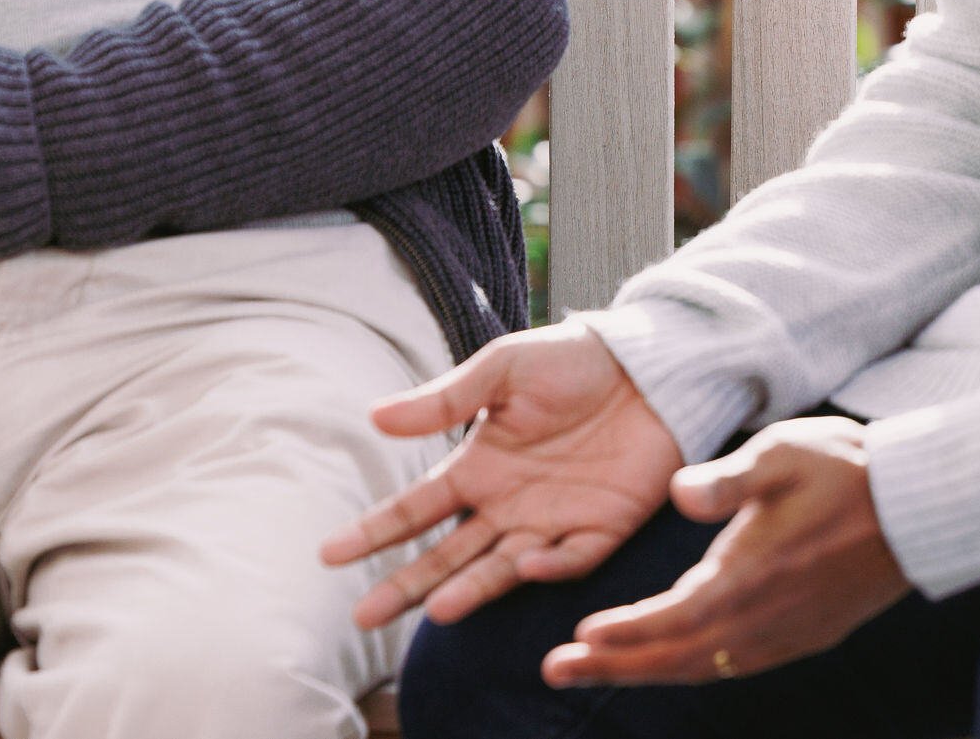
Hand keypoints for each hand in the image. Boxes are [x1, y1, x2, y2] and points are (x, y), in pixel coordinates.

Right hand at [320, 324, 685, 630]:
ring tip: (434, 611)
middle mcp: (507, 504)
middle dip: (405, 586)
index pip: (415, 510)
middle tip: (362, 618)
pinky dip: (549, 565)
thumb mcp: (502, 370)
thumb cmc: (571, 361)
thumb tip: (375, 417)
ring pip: (500, 569)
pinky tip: (525, 562)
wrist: (649, 365)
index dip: (374, 532)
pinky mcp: (602, 530)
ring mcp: (553, 522)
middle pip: (447, 556)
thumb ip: (445, 399)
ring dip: (469, 590)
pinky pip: (571, 558)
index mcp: (478, 466)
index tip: (330, 554)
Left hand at [541, 419, 909, 687]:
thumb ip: (726, 478)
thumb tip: (677, 494)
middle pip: (677, 657)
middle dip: (613, 665)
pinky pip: (733, 664)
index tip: (578, 636)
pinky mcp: (804, 636)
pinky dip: (690, 667)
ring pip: (704, 667)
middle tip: (555, 670)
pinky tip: (668, 660)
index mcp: (753, 575)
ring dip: (646, 670)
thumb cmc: (846, 471)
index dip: (626, 632)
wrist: (917, 508)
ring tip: (595, 667)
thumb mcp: (781, 452)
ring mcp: (786, 635)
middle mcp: (765, 618)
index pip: (674, 618)